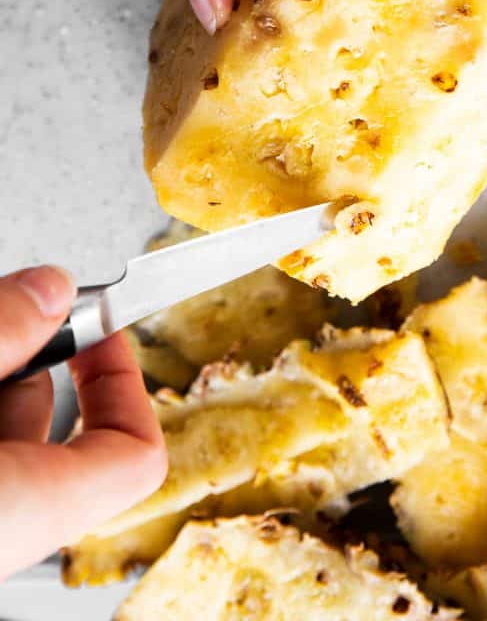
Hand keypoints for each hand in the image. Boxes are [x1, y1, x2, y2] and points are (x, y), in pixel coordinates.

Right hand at [0, 266, 165, 580]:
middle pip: (67, 437)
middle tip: (25, 309)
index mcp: (28, 509)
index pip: (137, 453)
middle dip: (48, 356)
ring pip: (14, 439)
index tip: (103, 323)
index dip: (128, 379)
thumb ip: (1, 334)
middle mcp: (7, 532)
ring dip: (8, 373)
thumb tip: (49, 289)